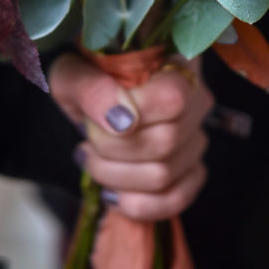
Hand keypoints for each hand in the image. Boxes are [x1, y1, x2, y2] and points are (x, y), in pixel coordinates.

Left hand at [49, 51, 213, 222]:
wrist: (88, 101)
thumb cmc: (84, 80)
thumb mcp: (72, 73)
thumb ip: (92, 88)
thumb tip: (121, 120)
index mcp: (175, 64)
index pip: (172, 98)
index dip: (132, 114)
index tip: (96, 119)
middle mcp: (197, 100)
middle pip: (165, 143)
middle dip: (111, 150)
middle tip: (87, 141)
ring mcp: (197, 139)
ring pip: (163, 176)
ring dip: (114, 176)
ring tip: (93, 159)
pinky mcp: (191, 172)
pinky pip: (175, 201)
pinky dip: (136, 204)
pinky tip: (112, 191)